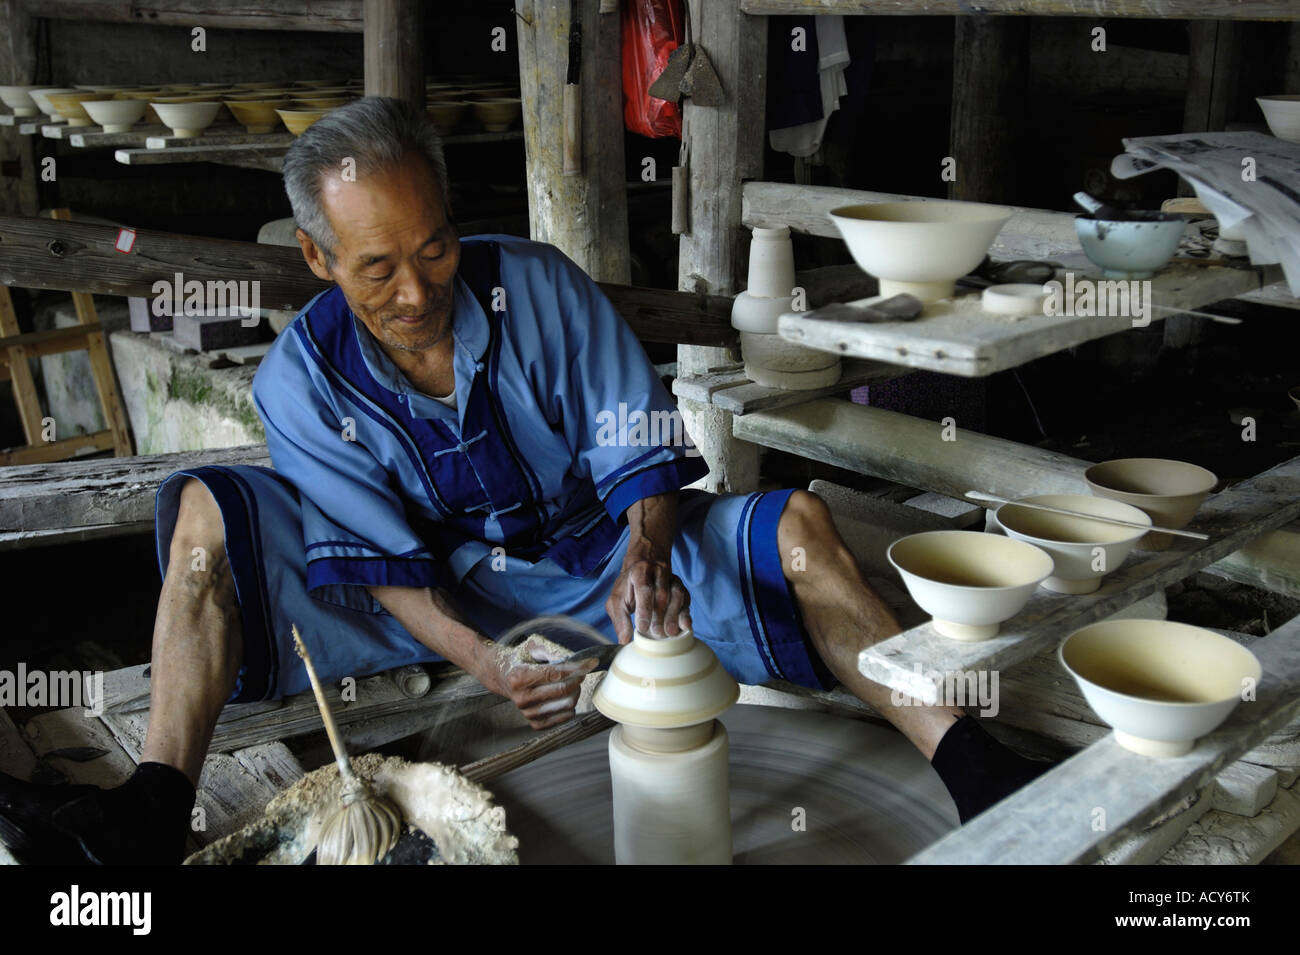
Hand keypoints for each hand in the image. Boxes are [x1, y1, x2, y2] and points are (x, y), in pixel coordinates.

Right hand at [477, 635, 597, 729]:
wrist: (501, 676)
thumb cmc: (519, 660)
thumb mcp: (532, 649)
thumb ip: (553, 653)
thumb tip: (575, 662)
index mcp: (519, 677)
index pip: (556, 674)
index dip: (576, 668)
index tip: (590, 662)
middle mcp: (522, 698)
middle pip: (563, 690)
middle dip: (578, 679)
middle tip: (580, 672)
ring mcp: (527, 713)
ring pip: (566, 705)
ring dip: (575, 692)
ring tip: (572, 683)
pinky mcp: (534, 723)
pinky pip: (563, 718)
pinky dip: (570, 707)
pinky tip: (566, 697)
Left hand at [605, 556, 691, 642]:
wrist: (644, 567)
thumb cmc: (629, 587)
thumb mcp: (617, 599)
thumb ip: (619, 618)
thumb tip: (624, 639)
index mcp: (639, 572)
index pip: (644, 589)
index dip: (644, 608)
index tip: (642, 628)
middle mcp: (658, 572)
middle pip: (662, 593)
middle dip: (660, 615)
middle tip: (657, 634)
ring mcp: (672, 578)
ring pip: (677, 595)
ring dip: (674, 615)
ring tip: (671, 633)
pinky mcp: (681, 586)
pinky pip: (686, 599)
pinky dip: (686, 613)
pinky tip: (685, 626)